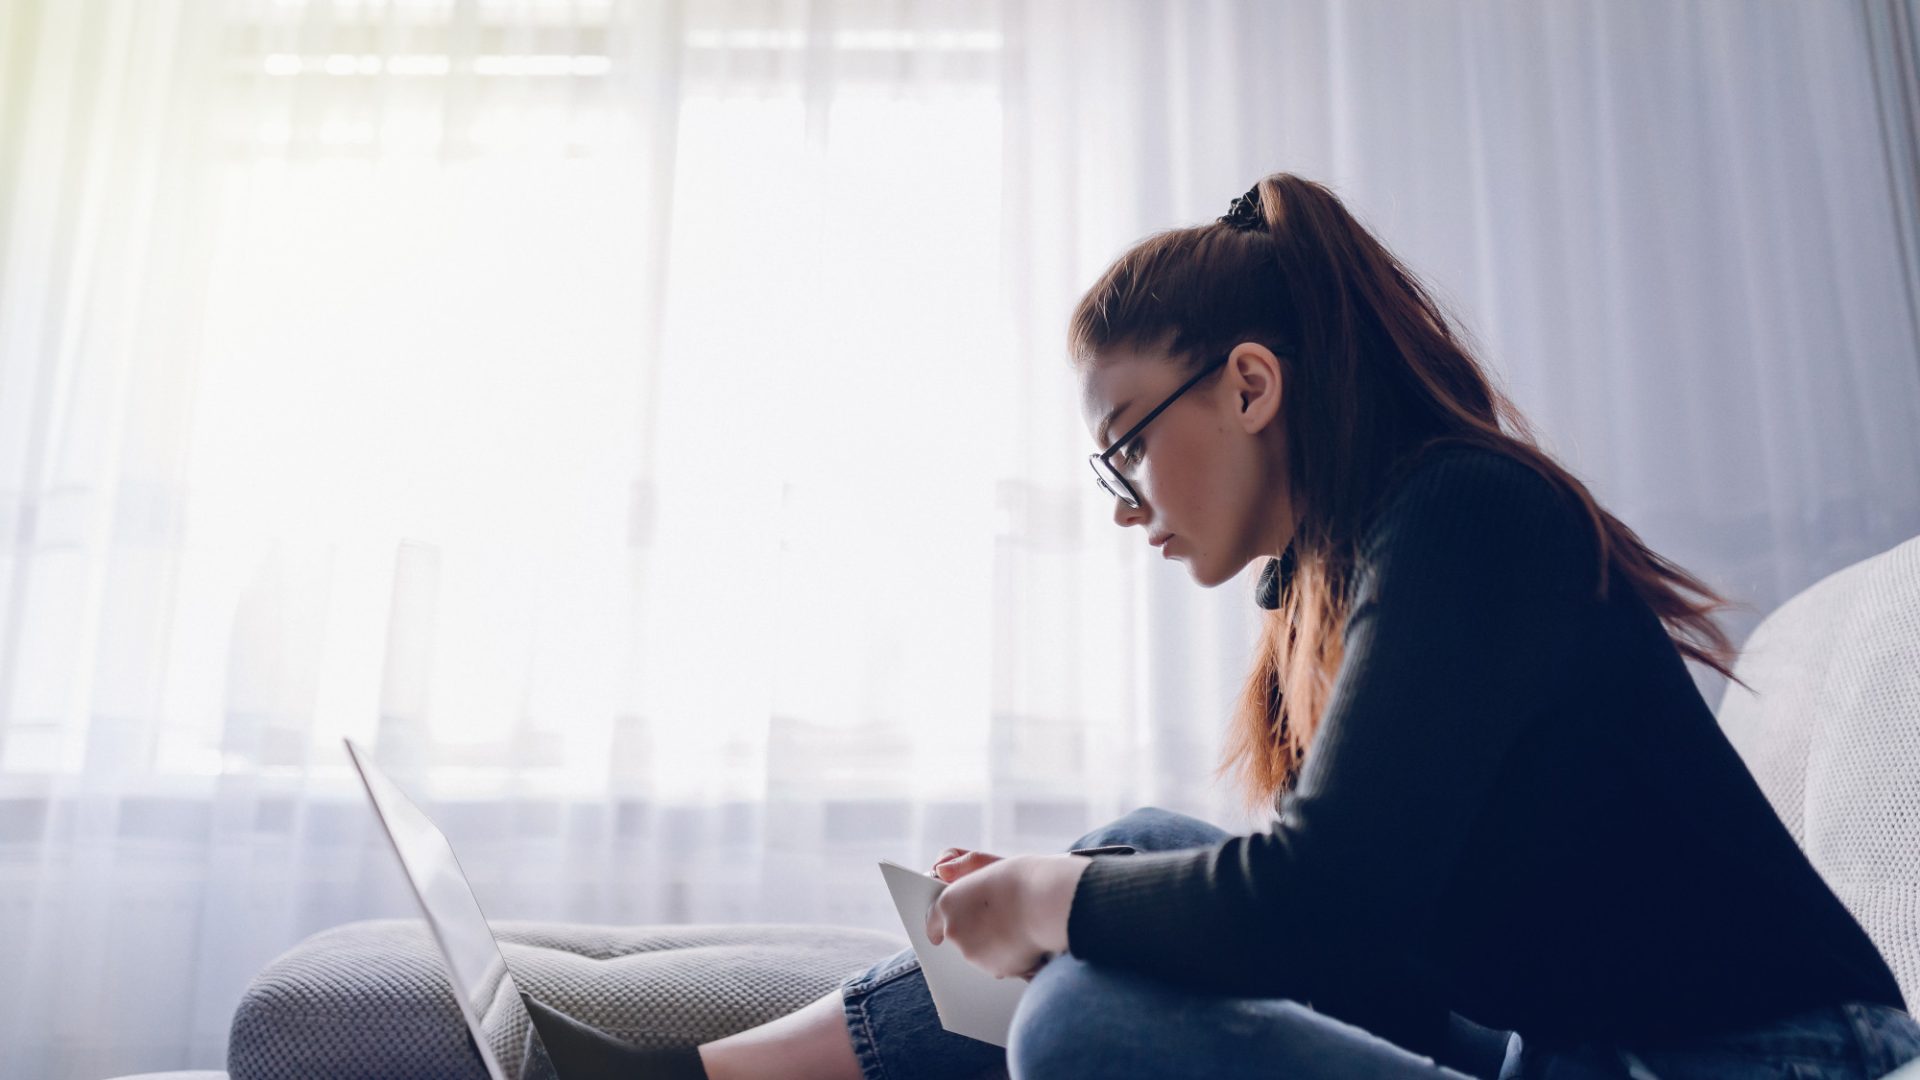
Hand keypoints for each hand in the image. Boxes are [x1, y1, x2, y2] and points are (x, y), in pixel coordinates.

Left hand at [924, 853, 1091, 981]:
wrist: (1049, 902)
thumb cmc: (1024, 879)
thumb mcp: (988, 863)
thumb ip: (961, 867)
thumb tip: (941, 870)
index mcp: (948, 903)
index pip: (933, 920)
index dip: (941, 921)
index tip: (947, 925)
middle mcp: (955, 932)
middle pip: (959, 937)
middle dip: (974, 930)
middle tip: (998, 915)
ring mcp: (974, 954)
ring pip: (979, 953)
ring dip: (991, 944)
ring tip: (1015, 925)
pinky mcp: (995, 970)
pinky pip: (999, 965)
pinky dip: (1009, 957)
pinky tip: (1024, 940)